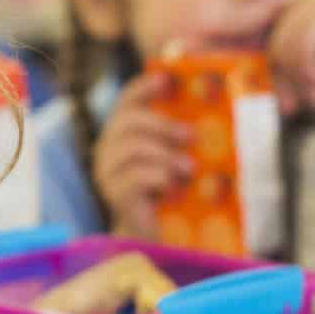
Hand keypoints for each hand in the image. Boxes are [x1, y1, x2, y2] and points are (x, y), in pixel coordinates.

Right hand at [92, 72, 193, 238]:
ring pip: (133, 146)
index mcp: (123, 134)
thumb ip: (182, 137)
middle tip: (191, 135)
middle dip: (162, 123)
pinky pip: (135, 176)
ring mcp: (108, 173)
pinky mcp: (115, 195)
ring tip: (189, 168)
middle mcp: (109, 149)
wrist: (156, 234)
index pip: (127, 100)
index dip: (144, 86)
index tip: (166, 79)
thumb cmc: (171, 191)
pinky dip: (159, 176)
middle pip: (128, 120)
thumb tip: (206, 116)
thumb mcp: (177, 157)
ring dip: (166, 154)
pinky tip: (174, 185)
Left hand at [267, 0, 314, 111]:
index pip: (259, 43)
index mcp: (288, 16)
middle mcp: (295, 4)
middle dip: (285, 84)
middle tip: (305, 103)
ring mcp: (312, 4)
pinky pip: (304, 39)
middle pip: (271, 49)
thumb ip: (290, 78)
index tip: (275, 96)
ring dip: (297, 77)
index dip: (260, 66)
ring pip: (283, 45)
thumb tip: (268, 94)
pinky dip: (306, 64)